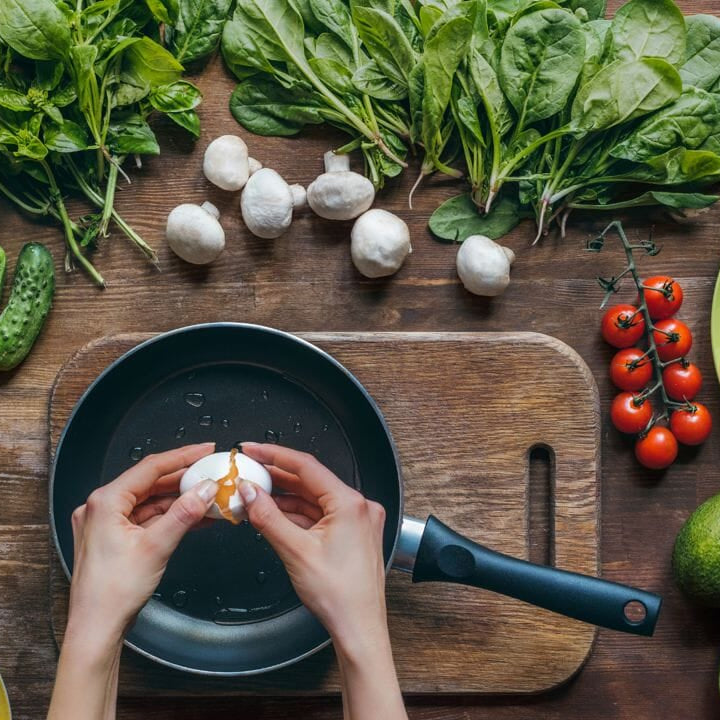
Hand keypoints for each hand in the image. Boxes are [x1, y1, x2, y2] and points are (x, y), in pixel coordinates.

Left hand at [49, 443, 218, 719]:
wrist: (96, 629)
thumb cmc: (114, 592)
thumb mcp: (156, 547)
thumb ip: (184, 513)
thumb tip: (206, 489)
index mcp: (106, 501)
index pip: (151, 467)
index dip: (182, 456)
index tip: (206, 450)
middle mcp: (102, 507)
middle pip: (151, 483)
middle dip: (184, 480)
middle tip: (212, 473)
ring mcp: (106, 523)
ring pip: (150, 501)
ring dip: (179, 499)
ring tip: (210, 496)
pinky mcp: (113, 538)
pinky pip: (146, 518)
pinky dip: (169, 516)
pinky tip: (194, 516)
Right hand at [238, 443, 406, 719]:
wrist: (359, 628)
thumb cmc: (339, 595)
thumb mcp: (295, 551)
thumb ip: (268, 516)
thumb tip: (249, 492)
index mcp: (350, 503)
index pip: (307, 466)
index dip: (275, 455)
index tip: (253, 449)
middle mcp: (358, 506)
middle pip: (310, 481)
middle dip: (277, 477)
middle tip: (248, 469)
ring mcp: (357, 520)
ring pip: (314, 498)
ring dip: (285, 496)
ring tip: (254, 492)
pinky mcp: (352, 534)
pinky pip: (320, 514)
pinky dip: (296, 513)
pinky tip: (274, 513)